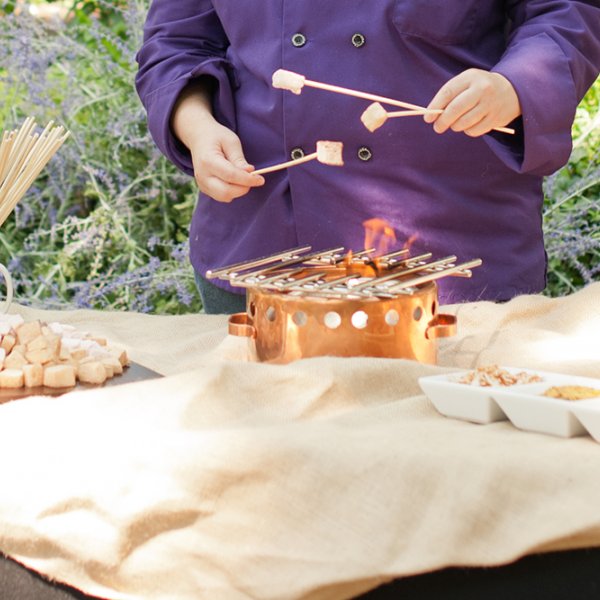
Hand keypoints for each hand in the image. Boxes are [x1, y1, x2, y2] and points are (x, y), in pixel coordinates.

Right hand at [171, 79, 263, 202]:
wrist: (198, 137)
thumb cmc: (216, 136)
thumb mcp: (231, 141)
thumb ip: (239, 159)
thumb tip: (250, 173)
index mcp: (208, 160)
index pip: (231, 176)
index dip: (248, 180)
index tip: (261, 179)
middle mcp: (202, 175)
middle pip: (226, 192)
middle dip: (243, 188)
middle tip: (253, 179)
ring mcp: (201, 183)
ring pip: (224, 197)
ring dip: (238, 191)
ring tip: (243, 178)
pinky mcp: (204, 188)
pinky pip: (221, 197)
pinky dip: (232, 192)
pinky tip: (235, 181)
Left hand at [424, 69, 520, 136]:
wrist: (514, 89)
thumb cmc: (481, 88)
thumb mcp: (467, 83)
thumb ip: (450, 95)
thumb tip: (431, 114)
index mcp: (471, 77)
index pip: (448, 92)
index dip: (435, 107)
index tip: (427, 119)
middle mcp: (482, 89)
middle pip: (455, 110)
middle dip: (442, 121)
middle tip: (438, 127)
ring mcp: (490, 104)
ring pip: (463, 123)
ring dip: (455, 126)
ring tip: (457, 122)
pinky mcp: (495, 119)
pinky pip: (473, 131)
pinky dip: (468, 131)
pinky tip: (471, 124)